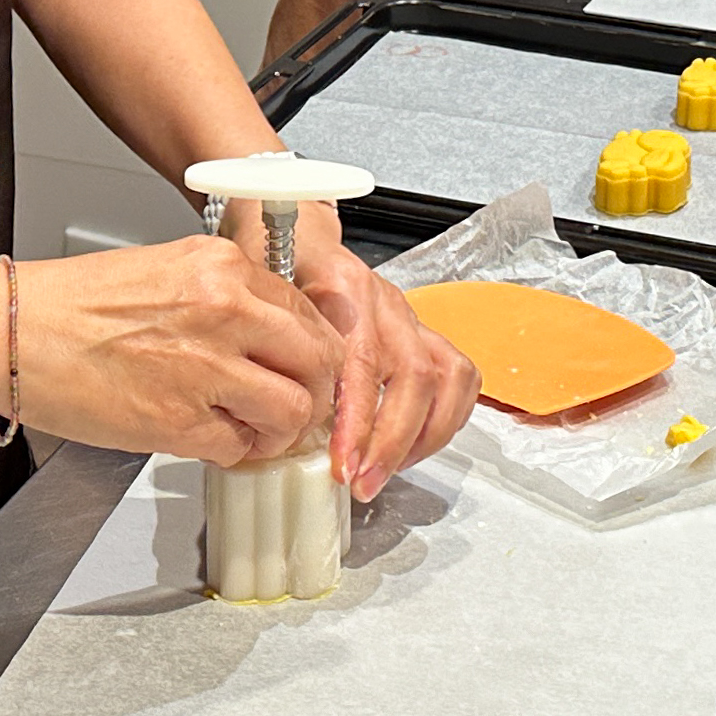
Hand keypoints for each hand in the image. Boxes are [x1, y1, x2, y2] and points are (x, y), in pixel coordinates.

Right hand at [12, 236, 341, 466]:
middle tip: (299, 402)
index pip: (309, 313)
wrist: (12, 331)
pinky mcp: (180, 424)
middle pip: (320, 361)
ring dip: (280, 427)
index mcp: (222, 268)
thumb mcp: (167, 271)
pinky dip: (234, 451)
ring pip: (293, 411)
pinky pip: (240, 448)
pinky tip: (211, 437)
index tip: (306, 366)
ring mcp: (207, 370)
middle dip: (316, 389)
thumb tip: (272, 332)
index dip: (314, 348)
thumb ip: (227, 297)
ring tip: (253, 426)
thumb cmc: (73, 305)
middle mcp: (225, 311)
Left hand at [287, 208, 480, 499]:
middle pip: (414, 376)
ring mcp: (407, 314)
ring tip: (390, 471)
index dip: (358, 422)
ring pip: (446, 376)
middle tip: (364, 484)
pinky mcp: (421, 329)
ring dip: (425, 435)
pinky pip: (459, 374)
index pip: (363, 363)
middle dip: (393, 442)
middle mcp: (383, 300)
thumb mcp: (255, 297)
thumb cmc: (271, 263)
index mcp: (341, 288)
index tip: (344, 466)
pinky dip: (447, 418)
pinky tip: (415, 446)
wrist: (295, 231)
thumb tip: (274, 421)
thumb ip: (271, 348)